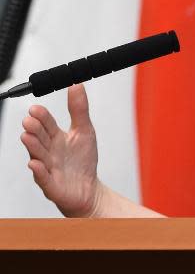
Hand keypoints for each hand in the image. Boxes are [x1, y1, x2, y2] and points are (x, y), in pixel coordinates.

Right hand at [20, 84, 101, 216]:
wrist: (88, 189)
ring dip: (32, 147)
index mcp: (56, 138)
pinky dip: (39, 172)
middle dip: (33, 130)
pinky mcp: (52, 185)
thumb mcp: (84, 131)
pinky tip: (36, 164)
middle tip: (29, 120)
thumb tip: (76, 85)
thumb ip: (79, 109)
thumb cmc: (83, 160)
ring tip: (27, 136)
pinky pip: (43, 178)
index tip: (35, 108)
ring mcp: (48, 168)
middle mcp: (49, 152)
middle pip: (39, 138)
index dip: (41, 116)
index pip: (46, 124)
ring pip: (38, 156)